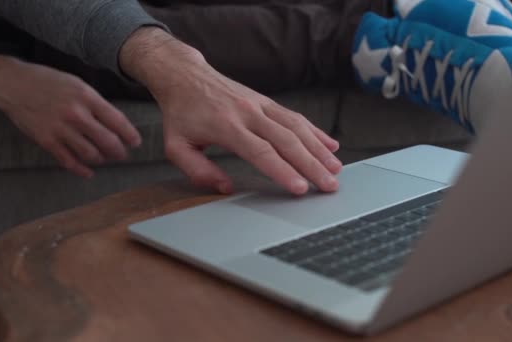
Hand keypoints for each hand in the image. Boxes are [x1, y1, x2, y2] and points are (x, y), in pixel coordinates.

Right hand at [0, 56, 141, 177]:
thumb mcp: (78, 85)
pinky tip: (89, 172)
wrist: (15, 84)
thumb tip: (116, 123)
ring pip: (90, 154)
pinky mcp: (47, 141)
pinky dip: (81, 169)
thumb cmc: (50, 82)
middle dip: (118, 151)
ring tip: (105, 159)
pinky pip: (69, 161)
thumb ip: (96, 103)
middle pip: (107, 141)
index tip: (136, 142)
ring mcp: (60, 129)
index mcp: (87, 97)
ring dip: (101, 160)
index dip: (130, 135)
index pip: (117, 120)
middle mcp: (76, 114)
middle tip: (122, 154)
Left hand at [120, 28, 341, 194]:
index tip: (300, 188)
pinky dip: (315, 131)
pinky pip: (295, 116)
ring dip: (319, 149)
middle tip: (329, 185)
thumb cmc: (181, 113)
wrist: (184, 75)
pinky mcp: (266, 100)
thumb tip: (226, 188)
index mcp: (227, 127)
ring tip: (336, 169)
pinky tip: (330, 145)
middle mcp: (249, 113)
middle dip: (312, 165)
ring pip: (297, 127)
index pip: (261, 152)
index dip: (283, 171)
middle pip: (287, 141)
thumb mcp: (176, 145)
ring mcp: (261, 105)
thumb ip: (198, 170)